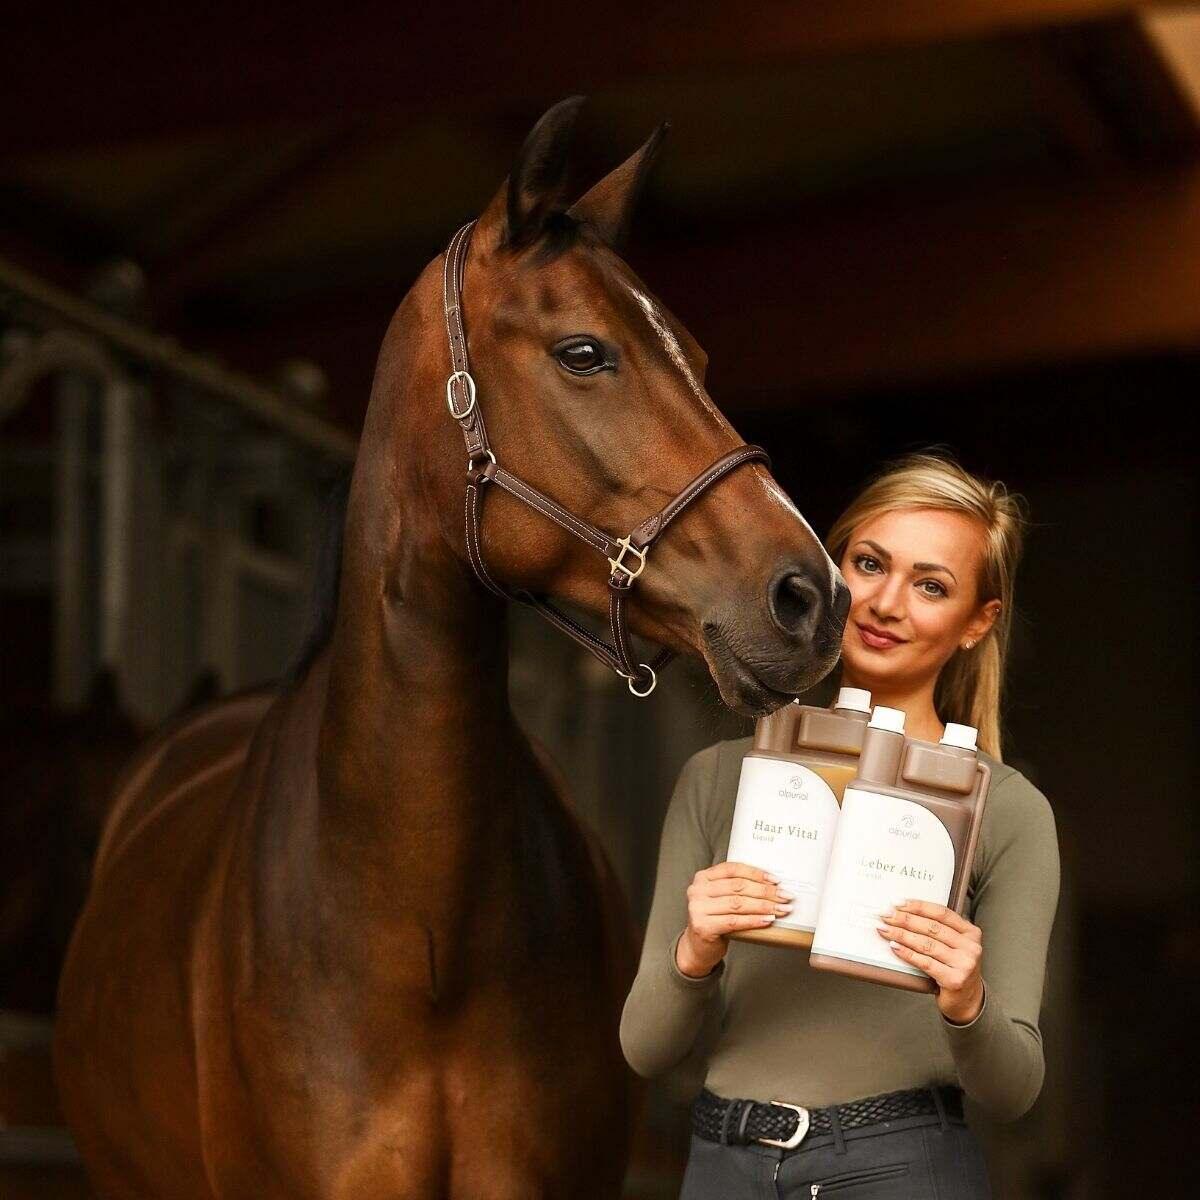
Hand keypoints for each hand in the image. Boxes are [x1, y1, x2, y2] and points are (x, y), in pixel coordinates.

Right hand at [676, 861, 794, 977]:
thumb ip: (737, 888)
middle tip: (784, 896)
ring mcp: (698, 908)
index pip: (733, 869)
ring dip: (763, 906)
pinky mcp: (703, 926)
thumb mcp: (721, 898)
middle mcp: (697, 890)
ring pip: (738, 904)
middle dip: (765, 891)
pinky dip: (754, 920)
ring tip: (780, 909)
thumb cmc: (714, 919)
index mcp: (703, 877)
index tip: (775, 880)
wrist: (698, 947)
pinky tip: (767, 920)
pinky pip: (734, 921)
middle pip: (738, 887)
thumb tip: (772, 885)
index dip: (756, 873)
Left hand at [877, 900, 984, 1023]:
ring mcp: (964, 964)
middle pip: (931, 927)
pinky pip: (925, 962)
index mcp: (971, 933)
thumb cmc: (955, 968)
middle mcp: (971, 947)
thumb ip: (939, 929)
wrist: (968, 1000)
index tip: (898, 903)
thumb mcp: (955, 945)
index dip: (918, 906)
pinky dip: (907, 953)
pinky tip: (895, 946)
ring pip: (926, 944)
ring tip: (885, 929)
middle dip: (904, 919)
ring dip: (901, 935)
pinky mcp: (954, 980)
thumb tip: (904, 912)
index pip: (941, 913)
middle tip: (886, 915)